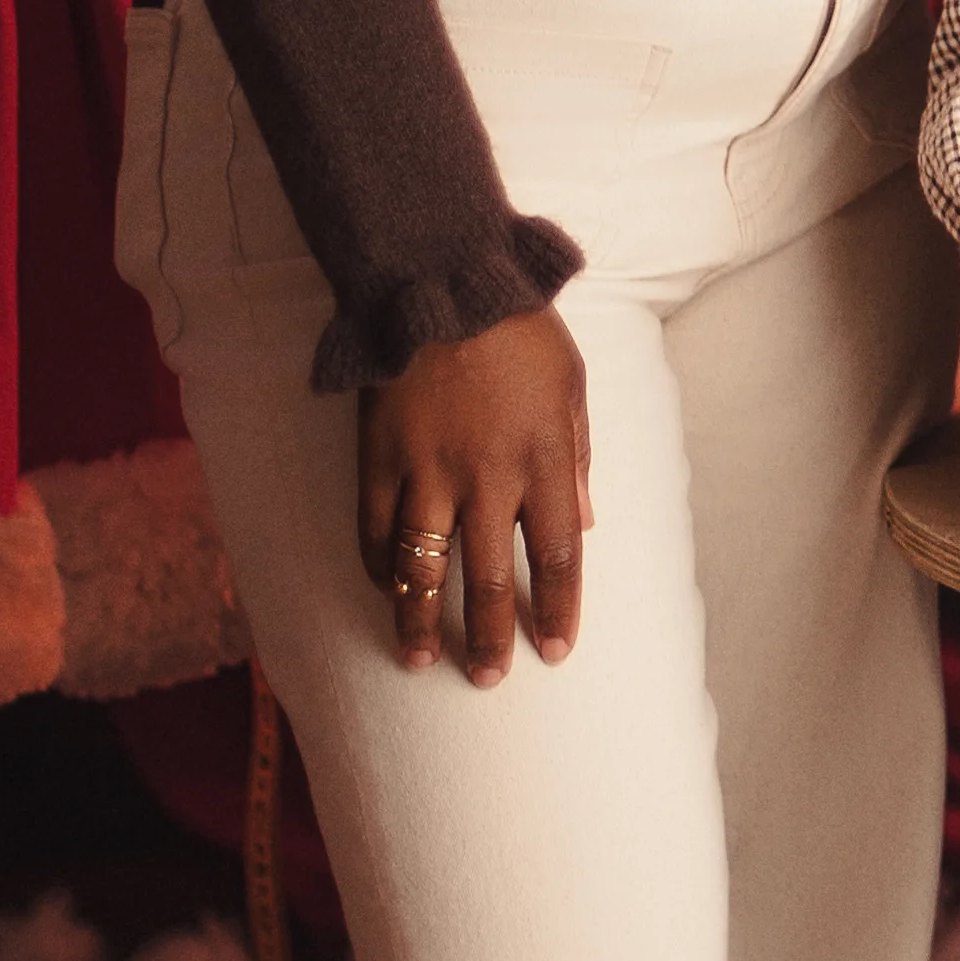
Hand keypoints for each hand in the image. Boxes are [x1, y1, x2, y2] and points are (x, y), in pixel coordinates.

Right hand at [357, 306, 591, 682]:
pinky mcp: (378, 458)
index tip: (555, 650)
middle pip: (491, 579)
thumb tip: (584, 525)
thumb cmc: (519, 330)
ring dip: (420, 622)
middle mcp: (487, 478)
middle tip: (488, 678)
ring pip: (422, 569)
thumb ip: (577, 460)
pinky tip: (385, 590)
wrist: (441, 282)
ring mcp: (427, 472)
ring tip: (419, 660)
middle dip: (491, 637)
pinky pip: (375, 530)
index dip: (557, 610)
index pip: (559, 558)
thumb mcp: (572, 387)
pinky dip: (379, 566)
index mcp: (545, 461)